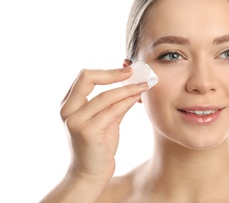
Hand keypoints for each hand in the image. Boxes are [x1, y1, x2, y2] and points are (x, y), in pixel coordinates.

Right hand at [60, 67, 147, 183]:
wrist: (90, 174)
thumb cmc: (98, 146)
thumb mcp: (105, 120)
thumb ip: (115, 103)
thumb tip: (133, 85)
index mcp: (69, 104)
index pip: (84, 77)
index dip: (106, 71)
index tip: (126, 71)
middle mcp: (68, 110)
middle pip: (87, 78)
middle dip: (112, 74)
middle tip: (133, 73)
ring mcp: (76, 121)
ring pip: (105, 96)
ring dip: (128, 89)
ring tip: (143, 86)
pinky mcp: (88, 131)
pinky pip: (112, 111)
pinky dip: (127, 101)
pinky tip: (137, 98)